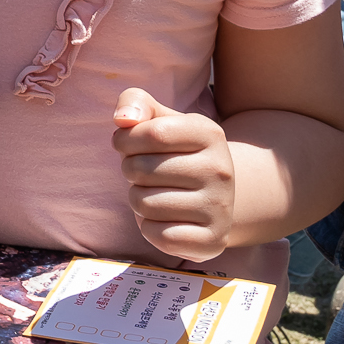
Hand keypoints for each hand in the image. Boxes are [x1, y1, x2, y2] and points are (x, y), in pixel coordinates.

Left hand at [112, 88, 239, 260]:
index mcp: (209, 133)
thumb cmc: (175, 152)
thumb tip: (123, 119)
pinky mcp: (212, 240)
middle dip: (130, 171)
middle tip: (146, 174)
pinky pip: (156, 235)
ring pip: (144, 204)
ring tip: (156, 194)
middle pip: (140, 170)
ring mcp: (220, 207)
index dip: (125, 140)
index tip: (127, 145)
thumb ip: (135, 102)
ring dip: (138, 200)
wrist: (216, 196)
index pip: (151, 133)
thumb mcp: (160, 119)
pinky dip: (149, 228)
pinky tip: (166, 218)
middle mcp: (220, 169)